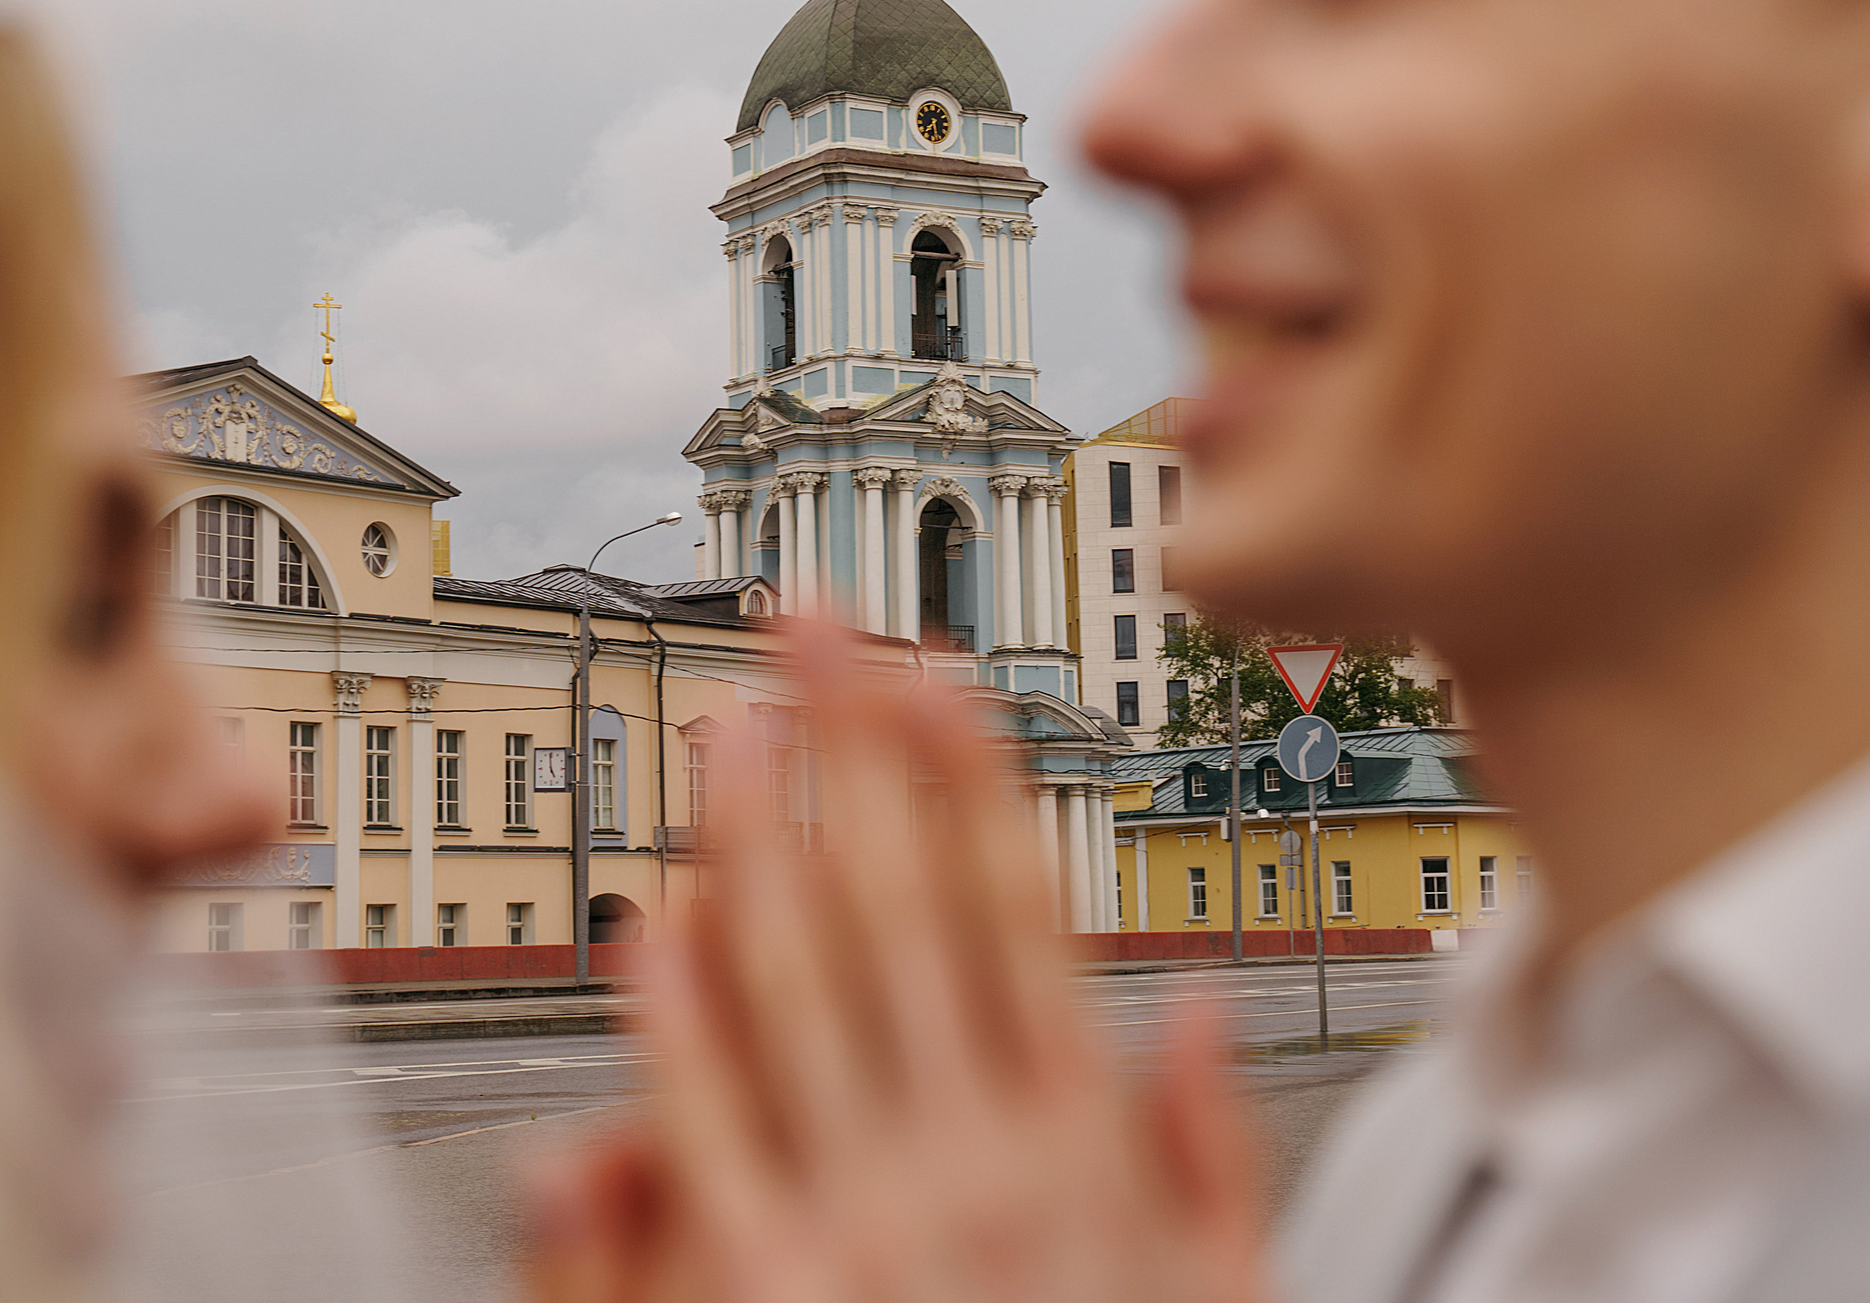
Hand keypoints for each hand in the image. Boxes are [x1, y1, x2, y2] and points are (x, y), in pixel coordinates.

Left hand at [528, 625, 1266, 1302]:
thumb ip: (1211, 1165)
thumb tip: (1183, 1026)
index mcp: (1083, 1153)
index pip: (1014, 914)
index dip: (963, 781)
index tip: (927, 678)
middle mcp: (974, 1159)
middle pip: (900, 906)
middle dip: (848, 752)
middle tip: (806, 632)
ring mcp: (869, 1220)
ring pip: (803, 982)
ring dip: (759, 835)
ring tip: (729, 723)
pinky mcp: (770, 1284)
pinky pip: (715, 1128)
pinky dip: (680, 1018)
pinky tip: (658, 918)